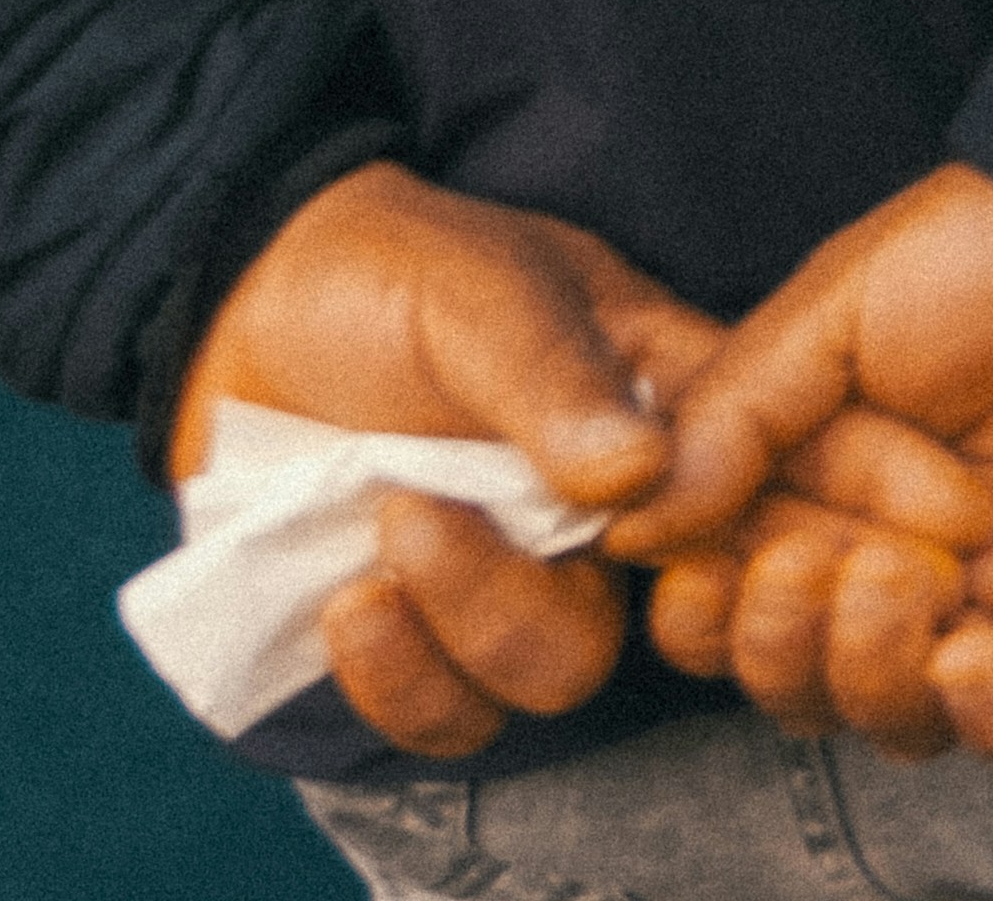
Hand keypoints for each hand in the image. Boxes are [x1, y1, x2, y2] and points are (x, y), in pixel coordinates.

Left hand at [175, 165, 714, 760]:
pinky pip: (450, 718)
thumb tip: (637, 473)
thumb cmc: (388, 275)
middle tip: (422, 514)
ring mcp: (519, 583)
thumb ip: (551, 374)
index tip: (610, 521)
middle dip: (528, 600)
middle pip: (643, 620)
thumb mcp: (477, 290)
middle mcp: (608, 514)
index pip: (746, 492)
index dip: (717, 535)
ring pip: (551, 677)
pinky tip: (349, 606)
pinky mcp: (427, 641)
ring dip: (459, 631)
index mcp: (661, 411)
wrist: (247, 318)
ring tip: (380, 539)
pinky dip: (399, 684)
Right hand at [627, 165, 992, 764]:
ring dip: (872, 672)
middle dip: (785, 643)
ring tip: (902, 575)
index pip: (727, 613)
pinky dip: (992, 716)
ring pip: (898, 721)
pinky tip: (973, 650)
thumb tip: (630, 528)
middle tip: (817, 561)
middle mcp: (899, 564)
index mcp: (817, 500)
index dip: (707, 618)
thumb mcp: (831, 312)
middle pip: (800, 682)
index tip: (713, 567)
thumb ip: (734, 419)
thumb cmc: (990, 250)